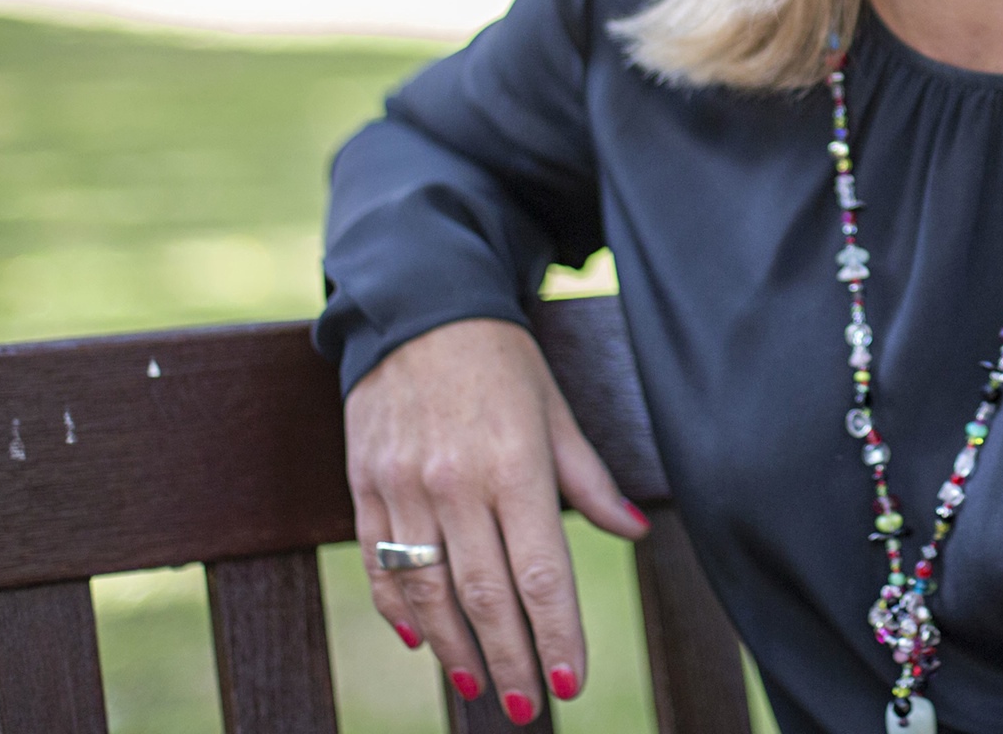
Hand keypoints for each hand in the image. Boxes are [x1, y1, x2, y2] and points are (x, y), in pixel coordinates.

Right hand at [344, 317, 650, 721]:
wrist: (418, 307)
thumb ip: (591, 480)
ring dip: (454, 648)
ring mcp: (404, 487)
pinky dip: (398, 610)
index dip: (556, 633)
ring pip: (428, 591)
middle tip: (528, 708)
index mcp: (515, 466)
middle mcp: (456, 483)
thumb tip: (637, 533)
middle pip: (485, 595)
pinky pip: (379, 563)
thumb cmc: (503, 361)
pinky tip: (420, 643)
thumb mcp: (557, 411)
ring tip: (480, 686)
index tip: (570, 682)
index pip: (540, 571)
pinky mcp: (364, 484)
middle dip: (511, 658)